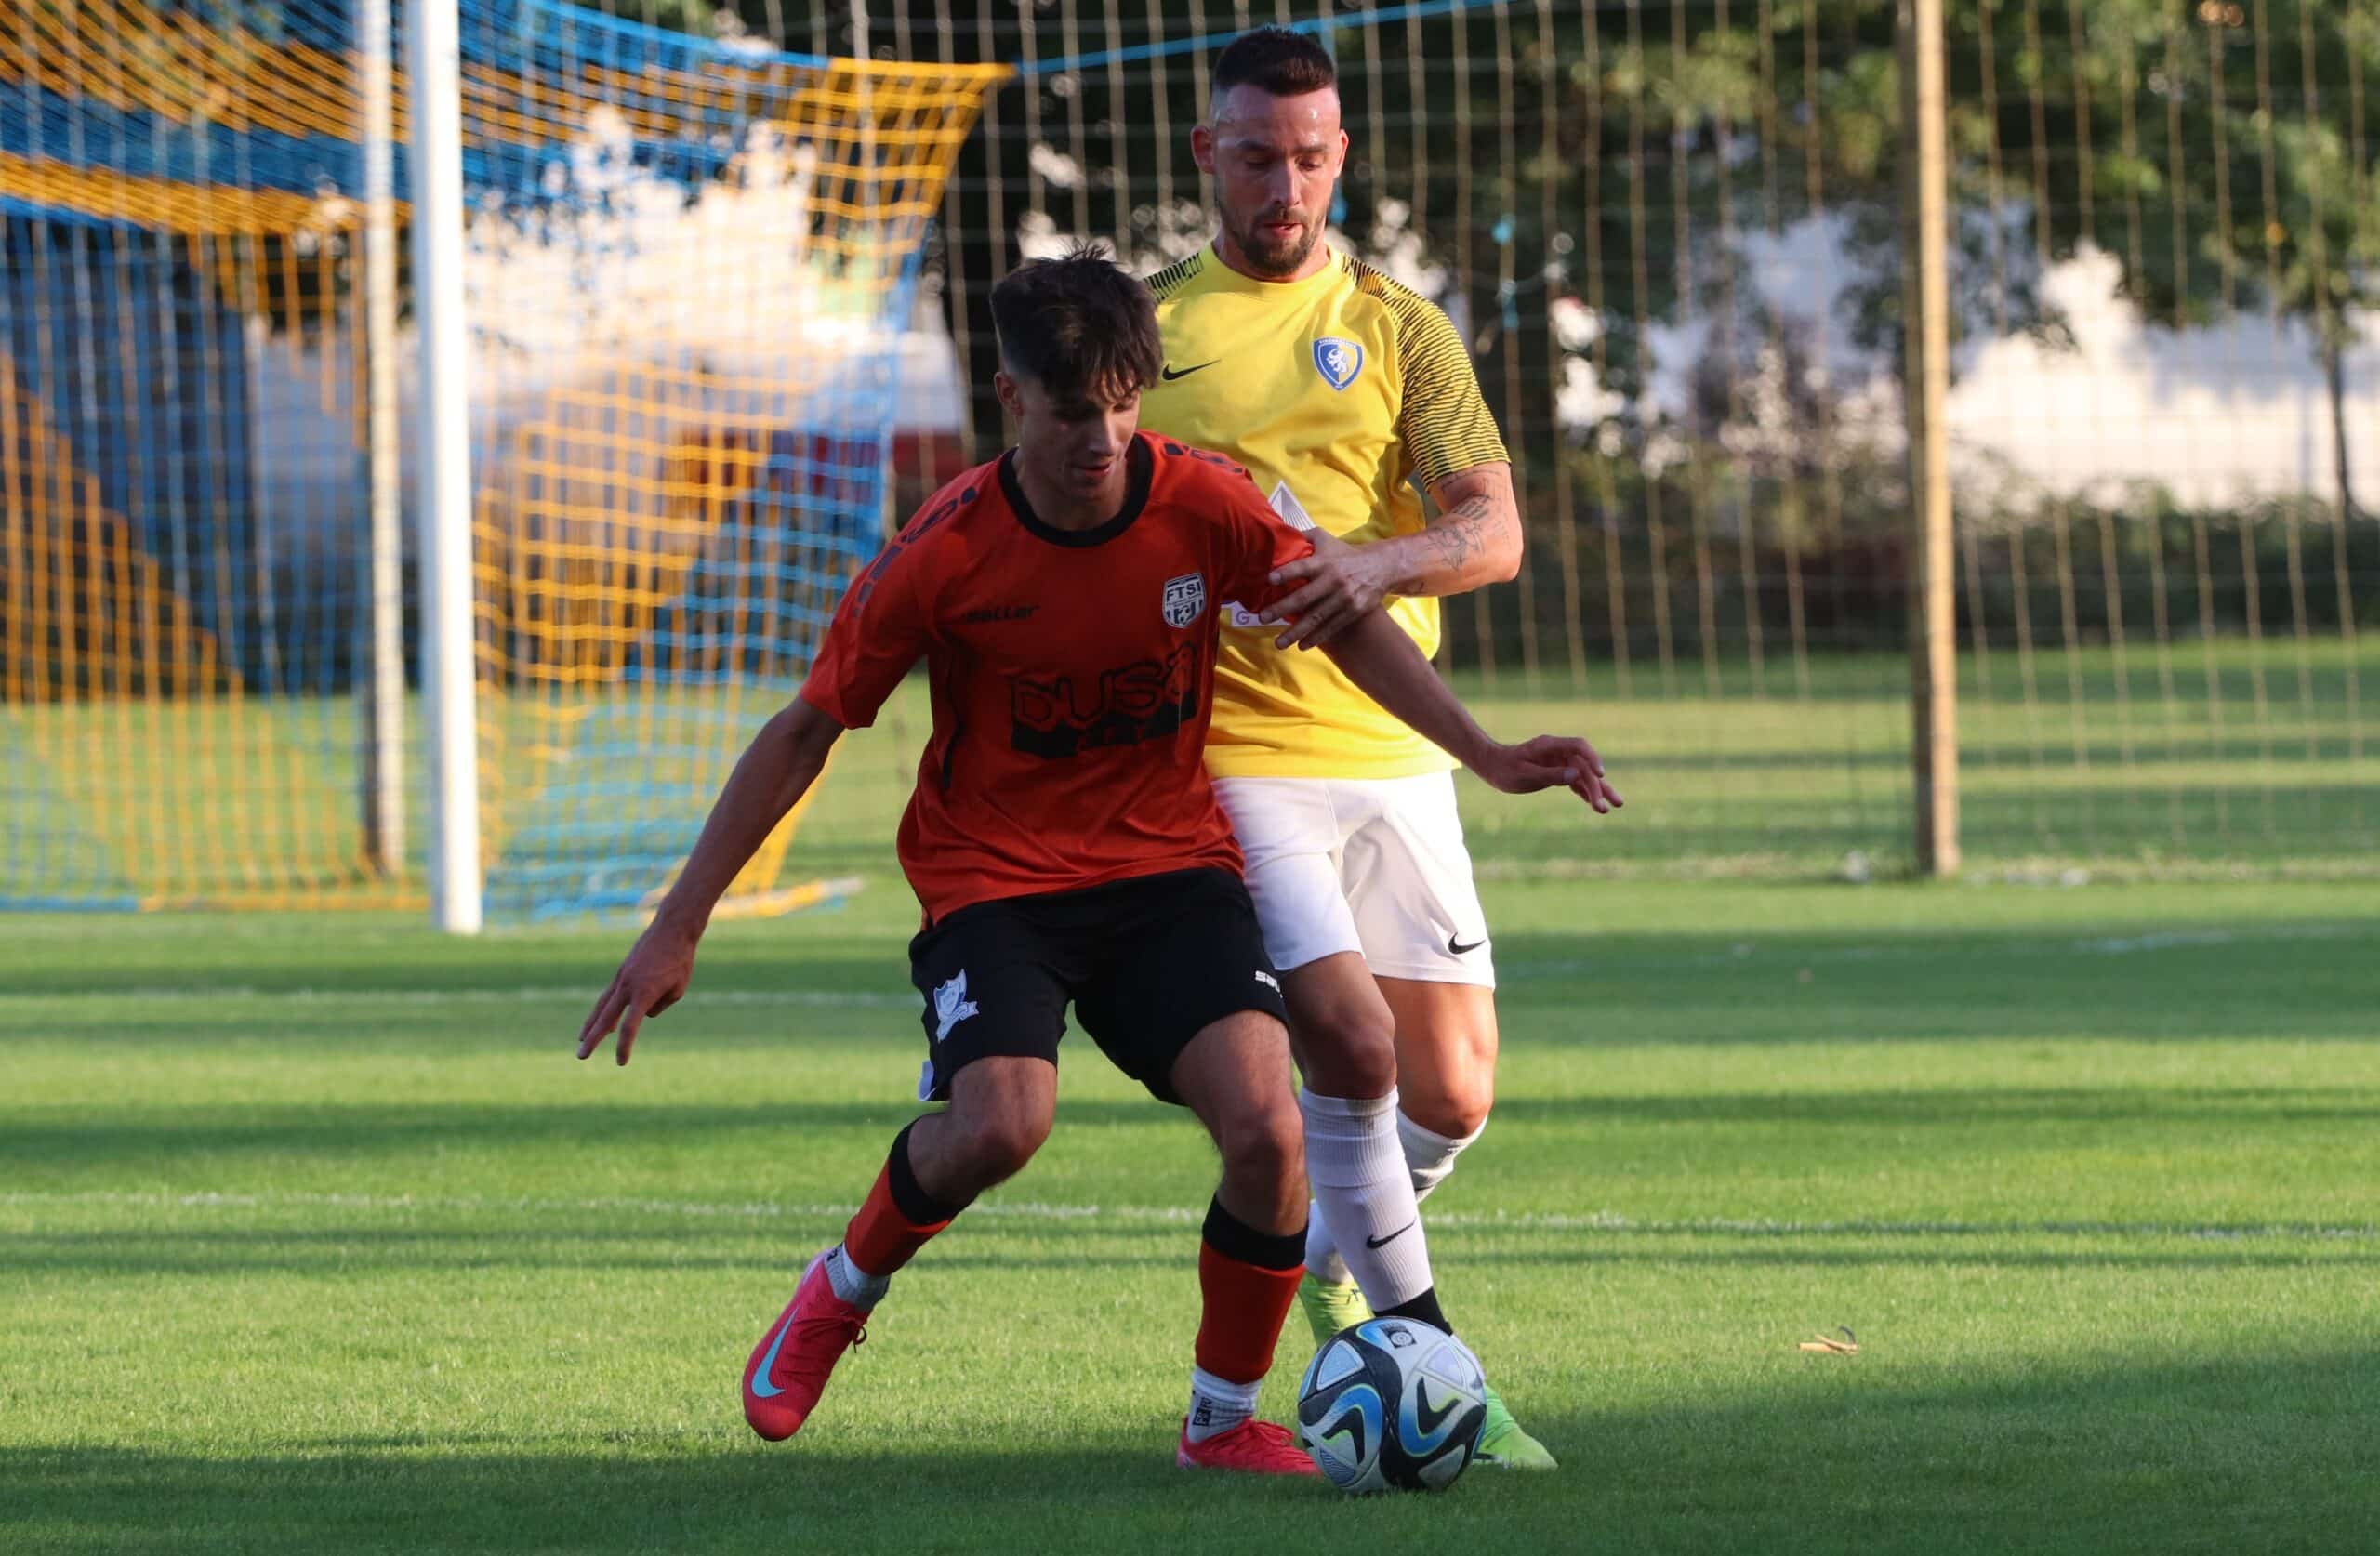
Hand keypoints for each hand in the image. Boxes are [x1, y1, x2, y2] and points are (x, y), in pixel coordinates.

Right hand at [575, 917, 700, 1064]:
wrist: (672, 930)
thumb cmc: (680, 960)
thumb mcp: (677, 989)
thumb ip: (660, 1007)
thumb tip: (644, 1015)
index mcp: (644, 993)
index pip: (630, 1027)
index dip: (624, 1046)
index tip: (621, 1062)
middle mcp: (628, 986)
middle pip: (605, 1018)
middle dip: (592, 1038)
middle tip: (580, 1056)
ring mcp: (622, 978)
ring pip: (602, 1005)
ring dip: (591, 1023)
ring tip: (581, 1039)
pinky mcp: (622, 972)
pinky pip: (609, 995)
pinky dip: (603, 1008)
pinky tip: (601, 1020)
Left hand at [1261, 530, 1392, 650]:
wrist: (1381, 567)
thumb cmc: (1345, 553)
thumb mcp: (1326, 539)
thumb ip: (1303, 537)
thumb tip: (1277, 533)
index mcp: (1324, 562)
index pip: (1302, 567)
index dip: (1286, 573)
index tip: (1269, 580)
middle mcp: (1333, 580)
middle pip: (1305, 597)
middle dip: (1282, 608)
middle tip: (1263, 617)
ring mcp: (1344, 598)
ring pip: (1316, 617)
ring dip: (1296, 632)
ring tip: (1279, 643)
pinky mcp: (1353, 611)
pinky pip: (1331, 626)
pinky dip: (1316, 637)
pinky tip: (1301, 645)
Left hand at [1472, 734, 1623, 813]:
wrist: (1493, 766)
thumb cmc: (1505, 769)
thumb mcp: (1525, 774)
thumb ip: (1550, 774)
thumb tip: (1576, 775)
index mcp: (1550, 746)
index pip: (1579, 746)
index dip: (1593, 759)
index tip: (1601, 775)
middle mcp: (1558, 752)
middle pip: (1584, 766)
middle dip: (1597, 786)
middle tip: (1606, 806)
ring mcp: (1559, 762)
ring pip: (1583, 776)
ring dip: (1597, 791)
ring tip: (1612, 807)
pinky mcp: (1557, 772)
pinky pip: (1575, 782)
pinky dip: (1585, 793)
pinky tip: (1596, 805)